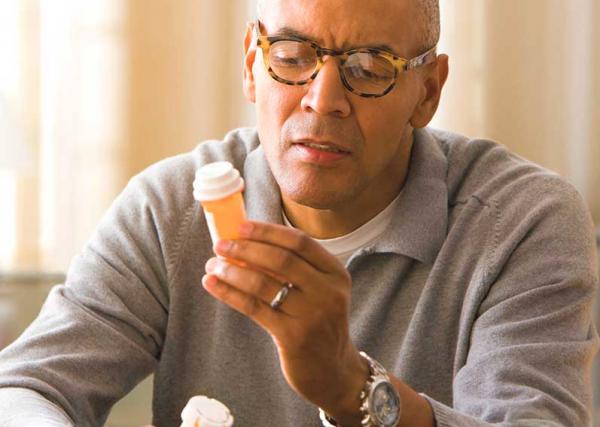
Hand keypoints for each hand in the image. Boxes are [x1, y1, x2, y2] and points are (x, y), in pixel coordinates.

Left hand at [202, 221, 367, 420]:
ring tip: (212, 265)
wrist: (333, 371)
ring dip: (232, 271)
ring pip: (263, 284)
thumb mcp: (320, 292)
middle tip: (220, 245)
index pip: (300, 242)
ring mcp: (312, 315)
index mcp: (336, 274)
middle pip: (281, 260)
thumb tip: (247, 243)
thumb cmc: (318, 324)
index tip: (242, 226)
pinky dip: (230, 293)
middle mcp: (328, 292)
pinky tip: (213, 284)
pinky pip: (254, 308)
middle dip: (246, 249)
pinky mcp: (293, 337)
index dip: (268, 231)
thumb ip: (296, 269)